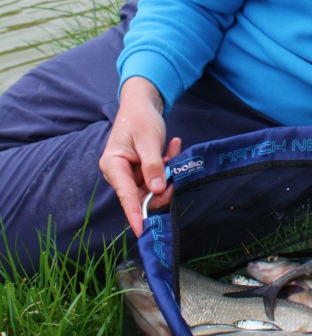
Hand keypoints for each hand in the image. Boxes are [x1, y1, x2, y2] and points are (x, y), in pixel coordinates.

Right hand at [99, 77, 181, 237]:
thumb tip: (157, 189)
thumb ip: (152, 164)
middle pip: (142, 196)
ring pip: (152, 189)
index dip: (135, 214)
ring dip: (167, 174)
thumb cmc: (140, 118)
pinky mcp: (141, 172)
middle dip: (162, 187)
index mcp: (113, 165)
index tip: (142, 231)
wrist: (142, 105)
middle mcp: (119, 173)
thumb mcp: (148, 139)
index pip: (125, 195)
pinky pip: (157, 179)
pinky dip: (167, 167)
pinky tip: (173, 147)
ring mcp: (130, 174)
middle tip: (174, 169)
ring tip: (173, 149)